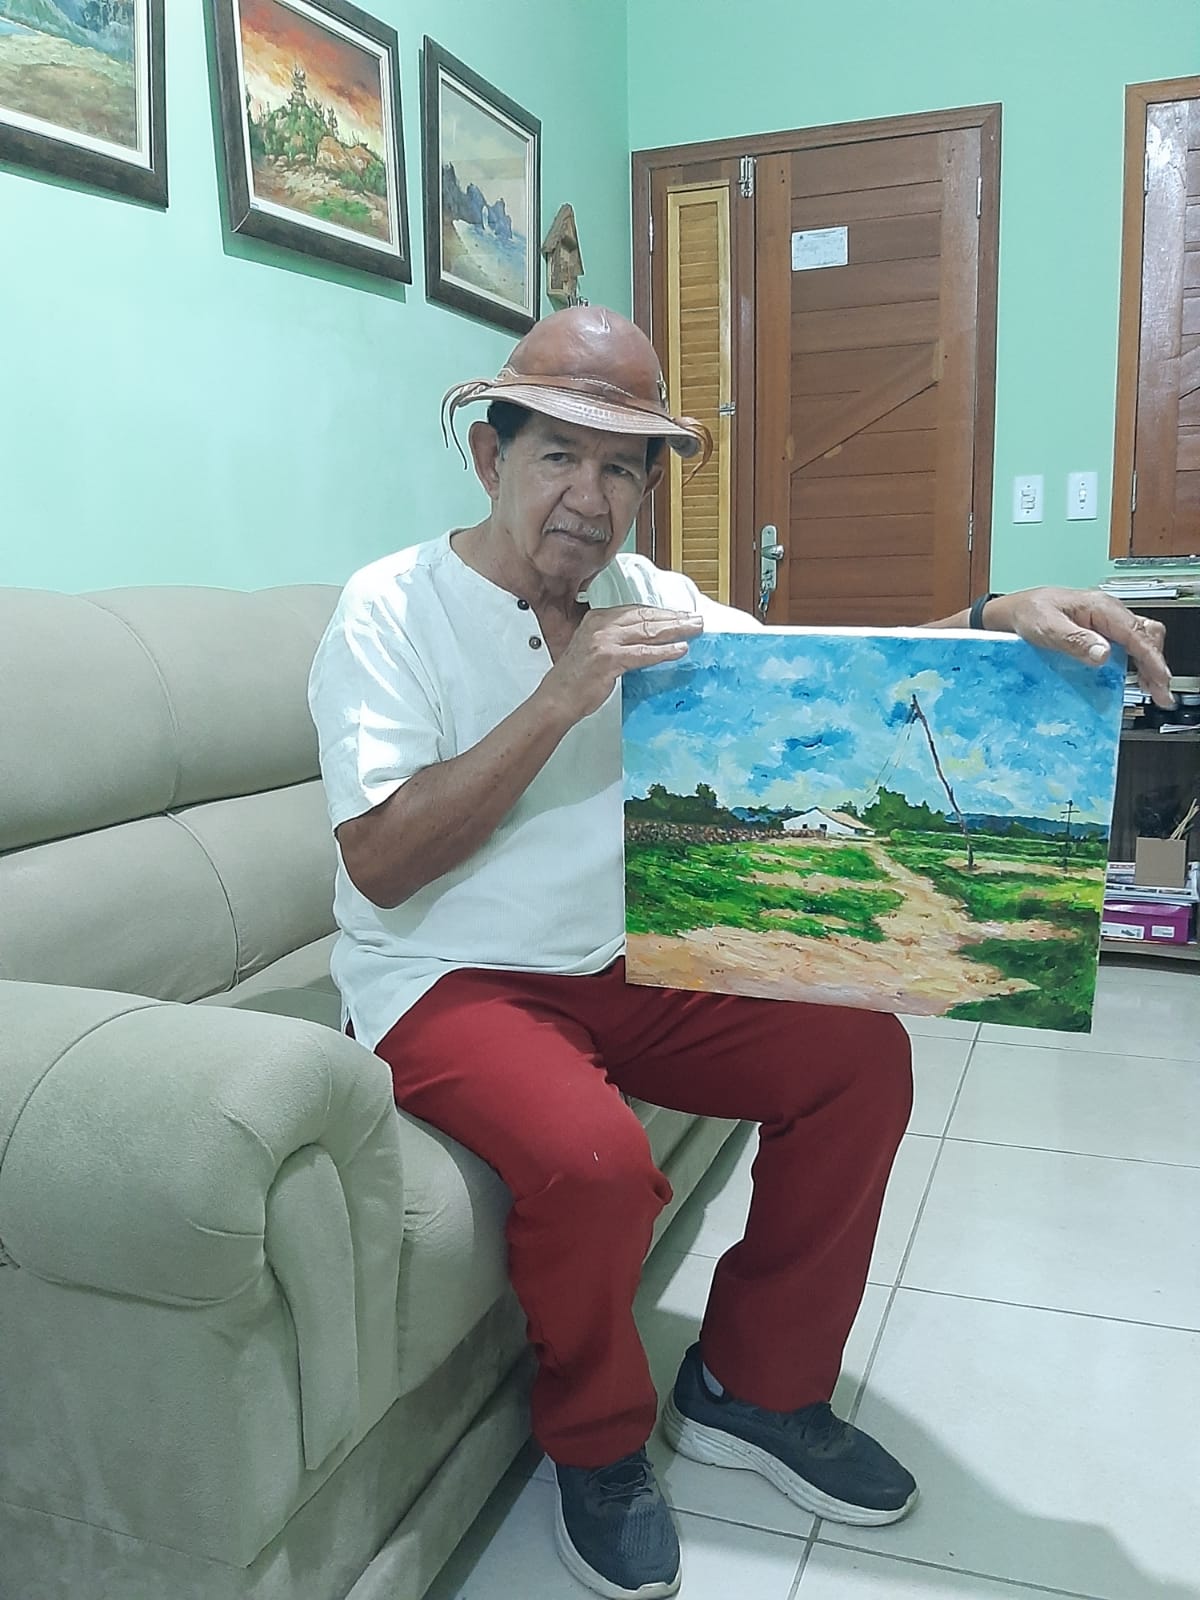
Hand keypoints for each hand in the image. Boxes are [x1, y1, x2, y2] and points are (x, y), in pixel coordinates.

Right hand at [541, 605, 703, 721]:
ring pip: (648, 631)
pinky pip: (643, 653)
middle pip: (645, 617)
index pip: (636, 611)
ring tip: (694, 630)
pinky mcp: (609, 659)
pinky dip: (664, 652)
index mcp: (597, 619)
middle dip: (674, 618)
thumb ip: (617, 639)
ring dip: (675, 630)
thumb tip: (647, 639)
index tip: (680, 614)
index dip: (662, 612)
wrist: (557, 698)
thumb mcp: (595, 649)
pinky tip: (680, 650)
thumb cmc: (576, 679)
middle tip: (695, 619)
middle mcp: (601, 625)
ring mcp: (604, 641)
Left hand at [988, 588, 1171, 707]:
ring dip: (1150, 665)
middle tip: (1159, 694)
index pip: (1136, 634)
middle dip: (1157, 664)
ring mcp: (1108, 622)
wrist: (1016, 610)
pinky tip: (1137, 678)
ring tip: (1154, 691)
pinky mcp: (1103, 631)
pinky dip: (1138, 662)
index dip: (1152, 659)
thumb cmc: (1030, 613)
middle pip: (1148, 636)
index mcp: (1101, 607)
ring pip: (1143, 640)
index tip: (1160, 682)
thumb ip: (1074, 640)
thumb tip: (1102, 654)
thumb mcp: (1047, 628)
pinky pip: (1130, 644)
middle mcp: (1110, 612)